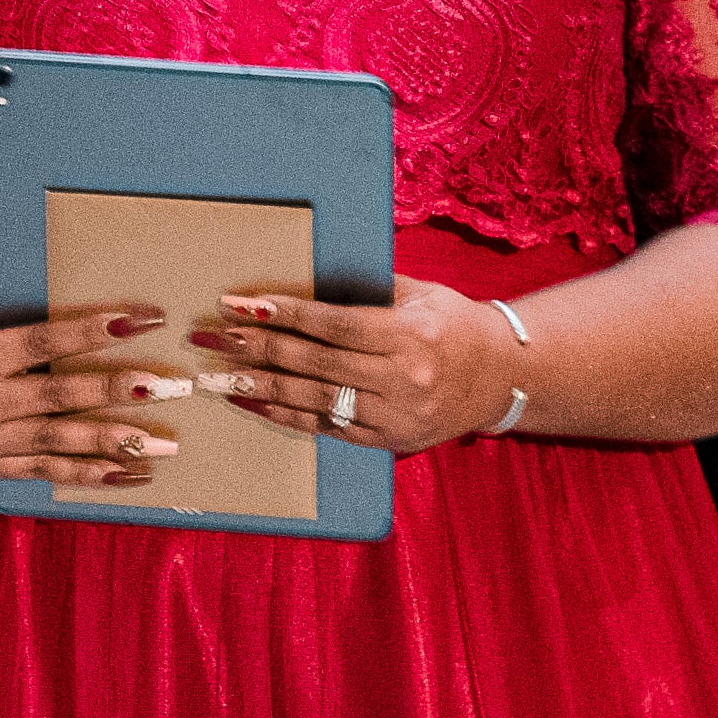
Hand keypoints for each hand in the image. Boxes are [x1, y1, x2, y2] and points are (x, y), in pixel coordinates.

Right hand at [0, 302, 192, 488]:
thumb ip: (17, 328)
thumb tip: (85, 325)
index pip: (43, 341)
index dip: (92, 331)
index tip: (139, 319)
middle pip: (58, 397)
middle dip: (116, 391)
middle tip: (165, 387)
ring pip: (57, 442)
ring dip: (113, 444)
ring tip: (162, 447)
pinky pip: (44, 471)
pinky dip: (87, 474)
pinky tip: (128, 474)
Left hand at [189, 281, 513, 449]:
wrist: (503, 377)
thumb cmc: (456, 324)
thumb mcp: (422, 294)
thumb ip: (371, 288)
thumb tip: (309, 276)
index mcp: (410, 335)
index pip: (334, 324)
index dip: (285, 315)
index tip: (242, 304)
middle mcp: (403, 378)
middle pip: (314, 364)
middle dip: (257, 349)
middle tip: (213, 338)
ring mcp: (395, 415)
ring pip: (314, 401)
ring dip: (259, 388)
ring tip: (218, 377)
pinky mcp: (388, 440)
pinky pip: (326, 428)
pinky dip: (285, 416)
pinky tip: (252, 404)